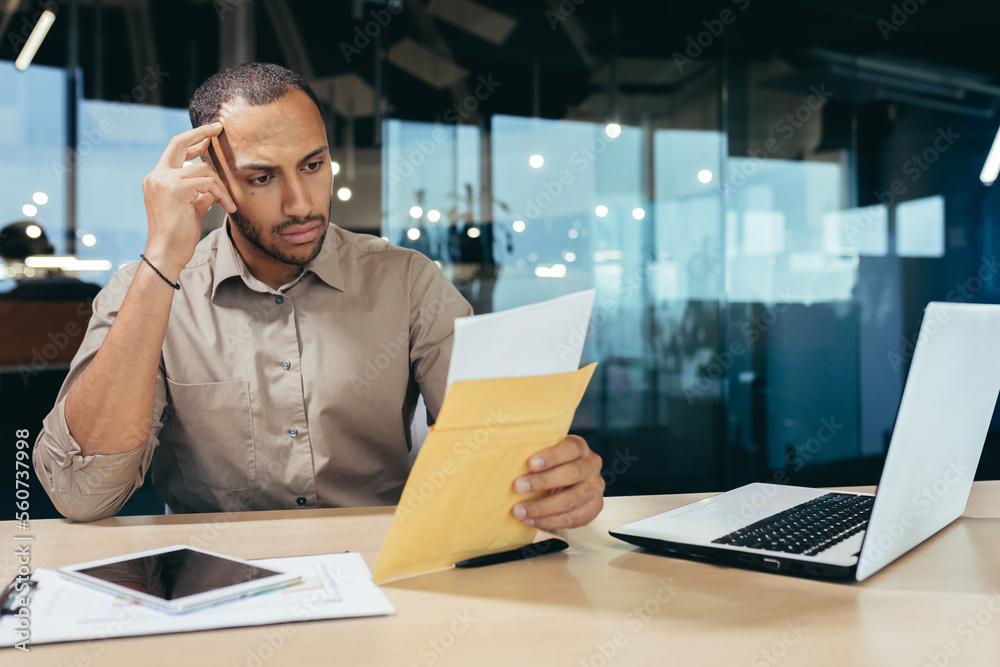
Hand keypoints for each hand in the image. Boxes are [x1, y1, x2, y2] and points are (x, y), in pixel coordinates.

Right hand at [141, 122, 236, 276]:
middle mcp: (156, 176)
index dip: (193, 140)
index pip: (174, 150)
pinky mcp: (176, 189)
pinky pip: (208, 183)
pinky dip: (222, 194)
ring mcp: (164, 181)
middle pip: (178, 142)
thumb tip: (215, 184)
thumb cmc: (179, 234)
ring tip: (229, 203)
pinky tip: (228, 207)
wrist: (167, 252)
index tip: (209, 135)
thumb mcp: (191, 207)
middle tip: (219, 128)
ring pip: (202, 169)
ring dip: (221, 185)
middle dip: (200, 132)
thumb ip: (200, 192)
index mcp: (156, 178)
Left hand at [511, 435, 603, 529]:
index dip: (550, 456)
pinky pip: (573, 518)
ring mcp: (595, 487)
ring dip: (542, 508)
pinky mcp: (594, 507)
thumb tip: (506, 460)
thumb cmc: (550, 466)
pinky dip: (549, 521)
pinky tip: (531, 520)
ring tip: (520, 511)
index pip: (570, 448)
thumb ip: (535, 456)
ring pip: (571, 499)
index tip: (529, 464)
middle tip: (518, 487)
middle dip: (542, 482)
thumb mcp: (545, 455)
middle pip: (572, 473)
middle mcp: (591, 464)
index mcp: (579, 447)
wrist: (566, 482)